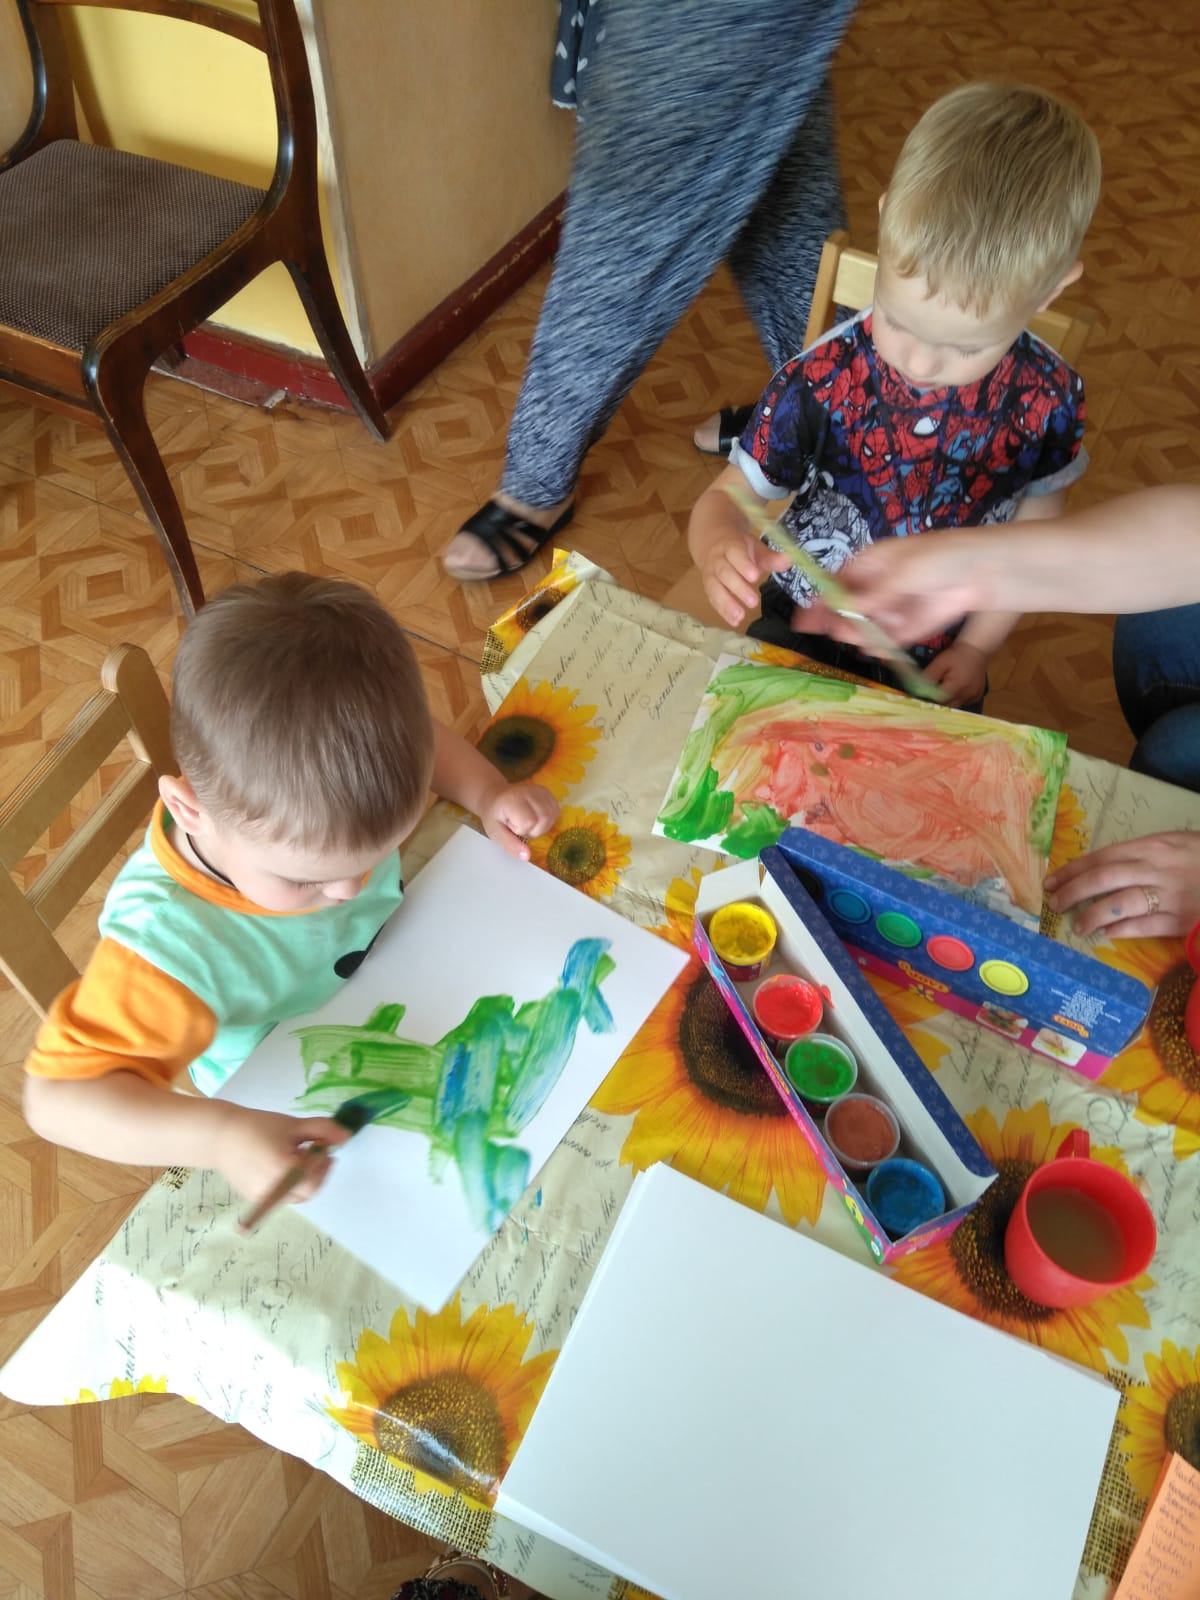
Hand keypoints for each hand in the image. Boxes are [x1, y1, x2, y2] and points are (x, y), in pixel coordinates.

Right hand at [214, 1105, 352, 1205]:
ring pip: (296, 1196)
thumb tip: (346, 1136)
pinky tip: (279, 1164)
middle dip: (317, 1173)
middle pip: (308, 1191)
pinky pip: (281, 1196)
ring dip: (304, 1179)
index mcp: (284, 1171)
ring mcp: (263, 1198)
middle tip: (311, 1151)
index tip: (321, 1145)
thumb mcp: (294, 1125)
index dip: (324, 1163)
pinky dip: (288, 1184)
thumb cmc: (258, 1127)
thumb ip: (323, 1130)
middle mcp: (274, 1190)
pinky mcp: (255, 1199)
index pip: (316, 1179)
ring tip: (294, 1156)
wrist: (221, 1136)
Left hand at [478, 780, 558, 859]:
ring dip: (542, 826)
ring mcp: (541, 790)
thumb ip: (510, 845)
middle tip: (520, 825)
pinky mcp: (548, 792)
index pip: (530, 822)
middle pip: (545, 819)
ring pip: (552, 816)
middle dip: (534, 830)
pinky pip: (556, 811)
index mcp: (513, 800)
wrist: (495, 797)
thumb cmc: (494, 816)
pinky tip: (536, 817)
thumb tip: (527, 857)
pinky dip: (548, 819)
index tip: (511, 826)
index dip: (522, 830)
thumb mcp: (495, 833)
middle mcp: (530, 791)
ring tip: (527, 821)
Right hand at [698, 531, 790, 628]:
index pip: (736, 554)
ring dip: (727, 604)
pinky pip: (713, 600)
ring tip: (741, 617)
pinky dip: (723, 611)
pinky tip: (734, 621)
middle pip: (725, 573)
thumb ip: (770, 558)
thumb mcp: (755, 548)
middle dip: (738, 588)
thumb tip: (788, 561)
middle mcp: (717, 560)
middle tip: (754, 602)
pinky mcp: (708, 589)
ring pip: (715, 588)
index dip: (744, 565)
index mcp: (730, 546)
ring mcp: (710, 575)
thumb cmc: (740, 549)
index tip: (755, 576)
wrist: (713, 545)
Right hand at [804, 536, 996, 647]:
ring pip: (861, 629)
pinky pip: (884, 642)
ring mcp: (888, 610)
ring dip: (859, 635)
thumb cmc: (937, 558)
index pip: (832, 584)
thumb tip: (838, 610)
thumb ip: (869, 595)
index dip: (817, 603)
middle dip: (839, 622)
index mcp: (867, 565)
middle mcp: (873, 589)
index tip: (803, 621)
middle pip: (843, 610)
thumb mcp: (899, 573)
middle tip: (840, 631)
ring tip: (866, 637)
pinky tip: (880, 648)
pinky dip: (879, 648)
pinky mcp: (905, 629)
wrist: (979, 573)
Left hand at [921, 640, 988, 708]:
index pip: (939, 701)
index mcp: (958, 686)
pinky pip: (962, 703)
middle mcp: (967, 695)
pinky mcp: (976, 698)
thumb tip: (918, 690)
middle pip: (947, 707)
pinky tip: (953, 689)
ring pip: (954, 707)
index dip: (929, 700)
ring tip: (942, 690)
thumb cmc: (956, 655)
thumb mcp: (940, 662)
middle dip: (937, 702)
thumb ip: (929, 677)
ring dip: (946, 701)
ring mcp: (973, 698)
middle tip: (929, 695)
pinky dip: (955, 699)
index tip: (921, 696)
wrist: (976, 650)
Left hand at [1046, 832, 1199, 938]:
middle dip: (1073, 892)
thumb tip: (1102, 869)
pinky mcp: (1181, 921)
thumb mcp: (1176, 844)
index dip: (1072, 870)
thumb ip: (1142, 854)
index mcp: (1153, 846)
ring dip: (1093, 915)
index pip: (1102, 857)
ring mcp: (1170, 896)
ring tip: (1078, 925)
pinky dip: (1121, 931)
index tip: (1051, 881)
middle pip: (1104, 879)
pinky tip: (1106, 935)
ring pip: (1120, 904)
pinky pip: (1144, 926)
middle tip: (1054, 904)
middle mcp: (1157, 869)